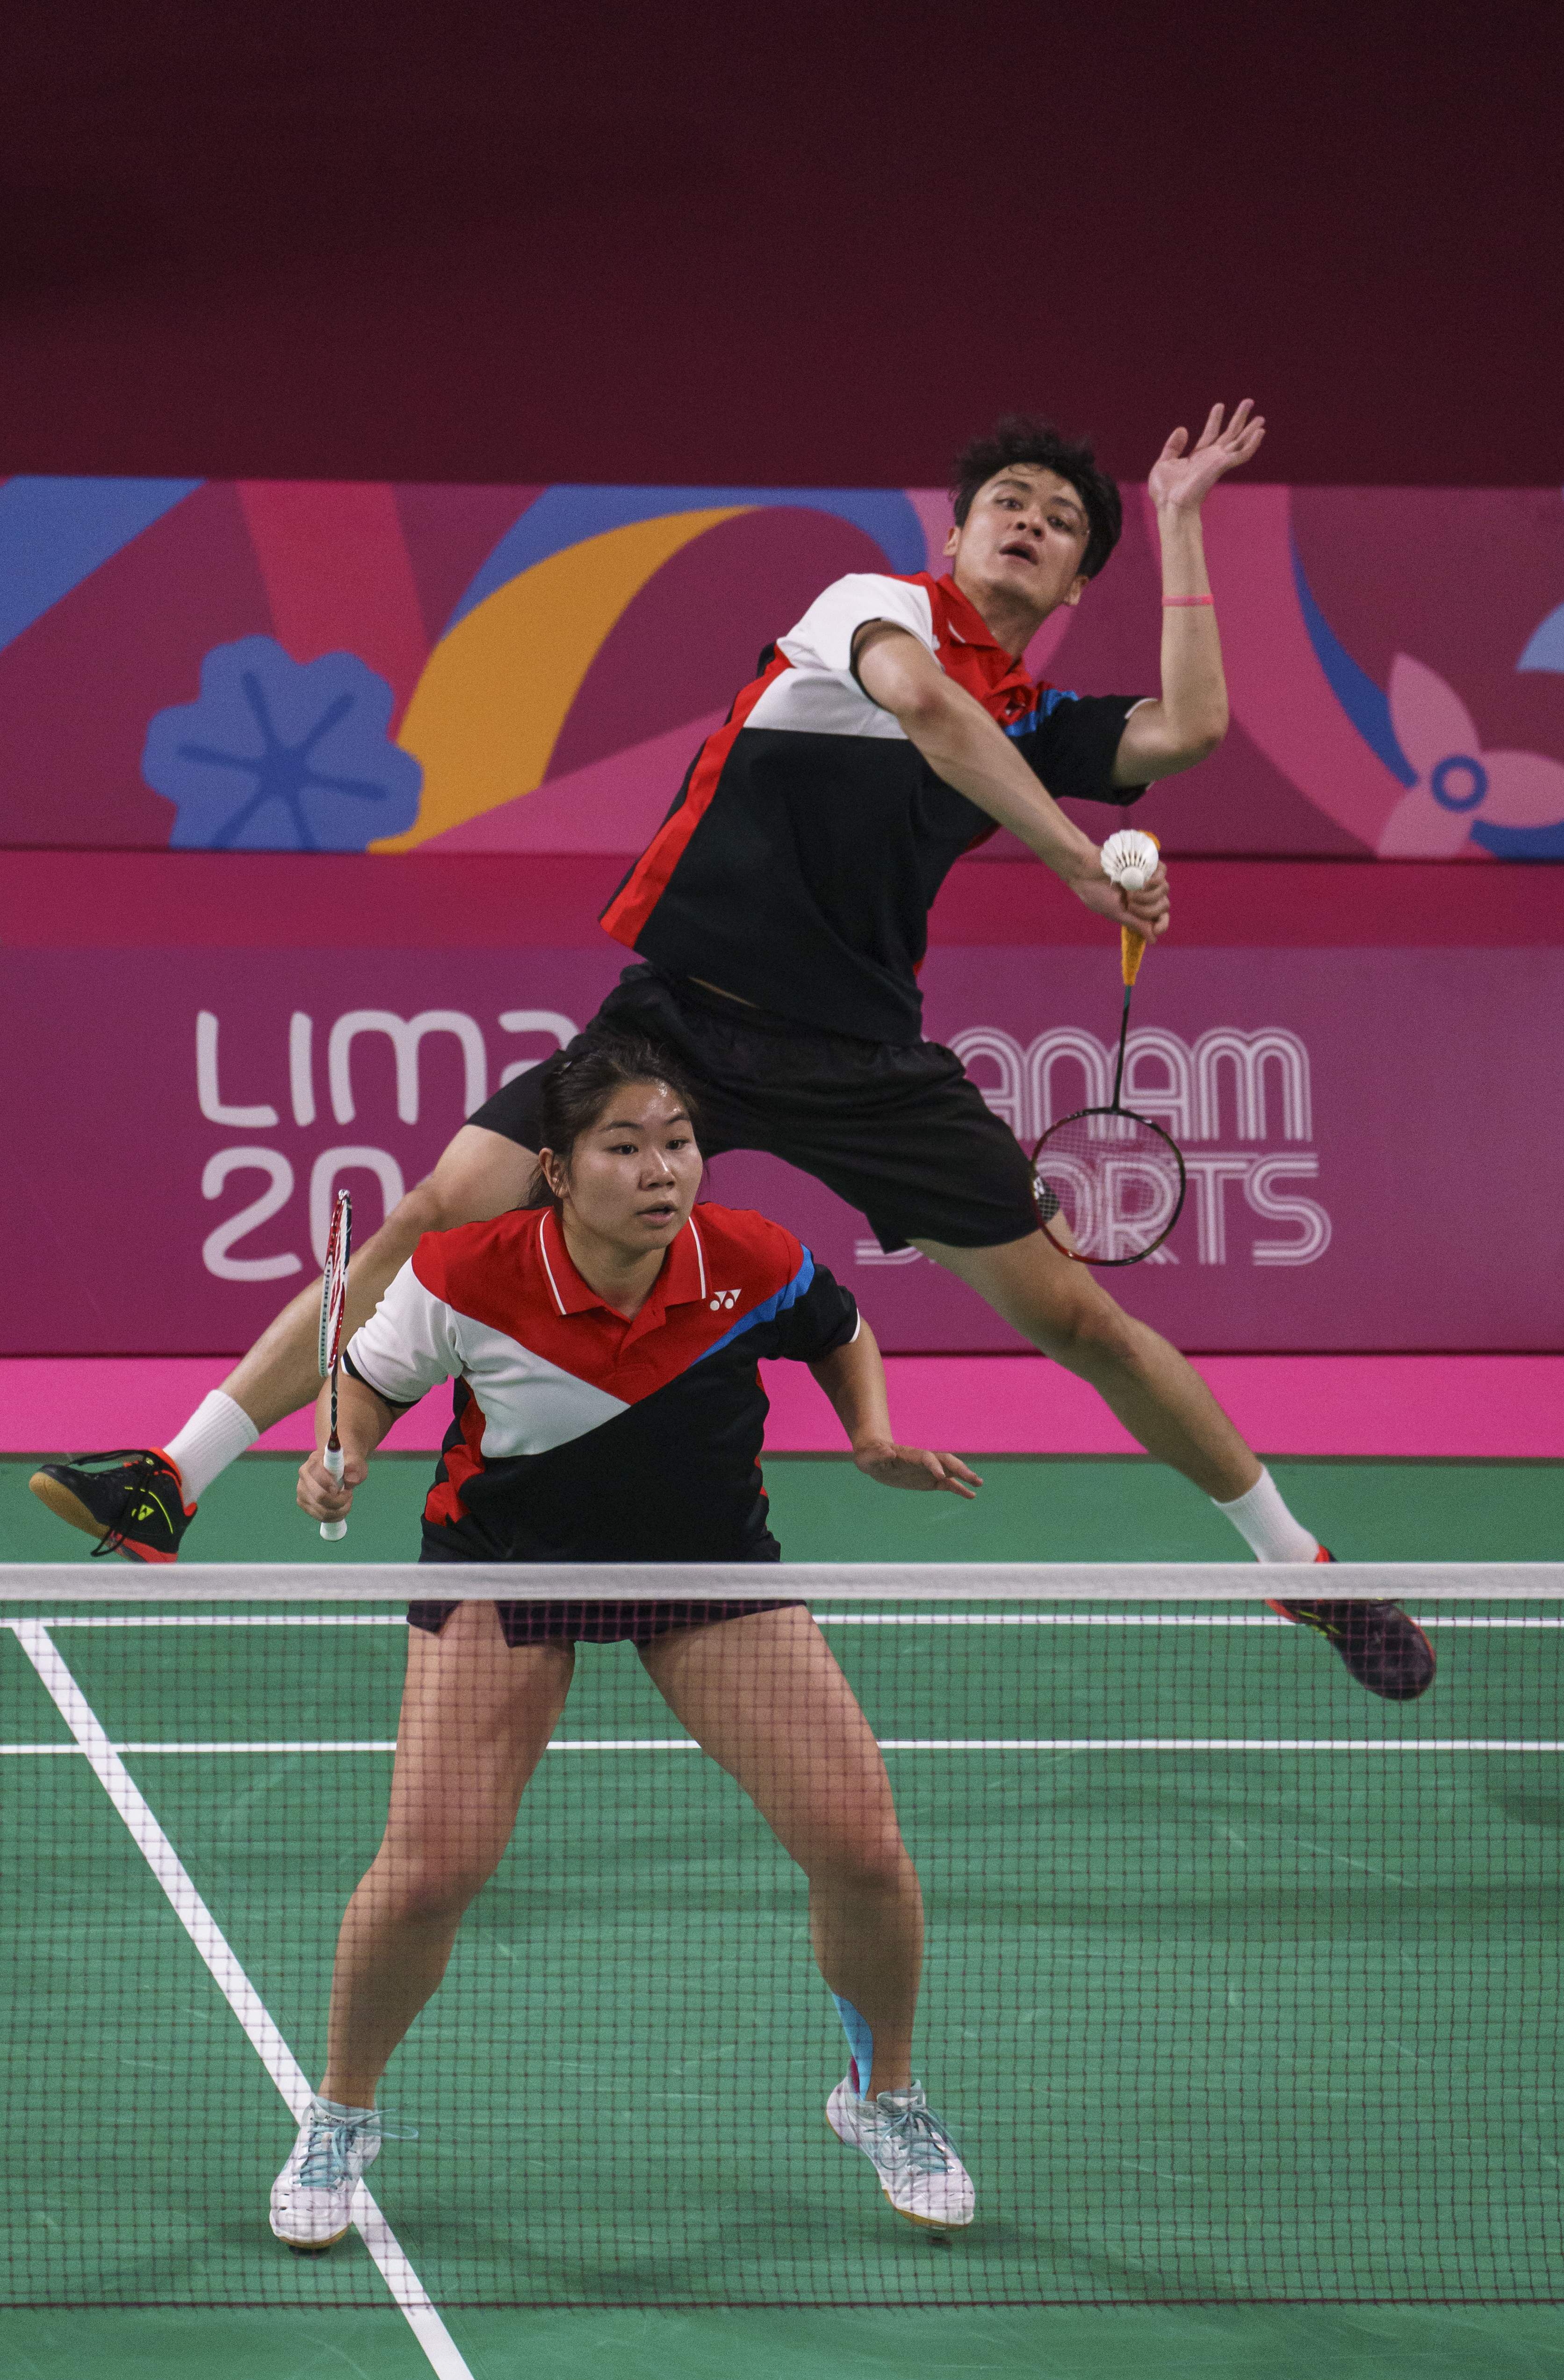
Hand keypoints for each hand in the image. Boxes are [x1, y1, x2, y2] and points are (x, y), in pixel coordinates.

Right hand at [297, 1445, 365, 1522]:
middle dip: (339, 1501)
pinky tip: (341, 1507)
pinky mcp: (303, 1503)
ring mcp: (302, 1491)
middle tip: (349, 1495)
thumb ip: (355, 1470)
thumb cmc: (348, 1464)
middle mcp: (304, 1476)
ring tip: (347, 1500)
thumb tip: (350, 1481)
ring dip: (339, 1510)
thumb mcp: (356, 1463)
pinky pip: (320, 1516)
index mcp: (314, 1462)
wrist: (341, 1467)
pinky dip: (335, 1516)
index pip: (318, 1477)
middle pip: (320, 1497)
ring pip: (321, 1511)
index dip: (332, 1486)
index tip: (346, 1489)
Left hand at [852, 1443, 982, 1498]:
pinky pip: (947, 1485)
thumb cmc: (870, 1455)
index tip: (941, 1476)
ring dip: (965, 1477)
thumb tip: (888, 1452)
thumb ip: (878, 1454)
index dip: (934, 1465)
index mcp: (910, 1455)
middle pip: (946, 1461)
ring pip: (951, 1471)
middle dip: (960, 1469)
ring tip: (979, 1484)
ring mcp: (928, 1471)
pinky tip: (971, 1495)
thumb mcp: (869, 1455)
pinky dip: (959, 1489)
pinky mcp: (929, 1481)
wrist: (875, 1457)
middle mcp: (924, 1461)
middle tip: (974, 1479)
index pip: (927, 1457)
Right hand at [1070, 857, 1170, 941]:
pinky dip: (1154, 879)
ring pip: (1164, 889)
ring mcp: (1146, 877)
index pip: (1160, 918)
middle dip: (1147, 909)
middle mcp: (1145, 893)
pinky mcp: (1145, 863)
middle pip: (1164, 905)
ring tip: (1129, 892)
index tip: (1154, 928)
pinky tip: (1141, 882)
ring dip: (1147, 895)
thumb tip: (1153, 939)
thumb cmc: (1096, 893)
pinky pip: (1163, 871)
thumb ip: (1136, 924)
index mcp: (1138, 907)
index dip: (1162, 924)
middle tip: (1129, 905)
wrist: (1085, 871)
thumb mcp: (1117, 913)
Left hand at [1148, 401, 1264, 514]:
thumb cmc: (1164, 492)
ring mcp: (1218, 462)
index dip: (1215, 419)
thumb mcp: (1164, 463)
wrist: (1170, 505)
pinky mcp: (1222, 466)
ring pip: (1239, 442)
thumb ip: (1173, 446)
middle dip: (1238, 418)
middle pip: (1229, 434)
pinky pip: (1242, 454)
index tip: (1220, 405)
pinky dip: (1252, 443)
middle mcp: (1211, 459)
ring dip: (1250, 429)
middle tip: (1248, 402)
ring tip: (1261, 416)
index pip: (1210, 434)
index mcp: (1197, 457)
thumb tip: (1182, 428)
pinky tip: (1261, 432)